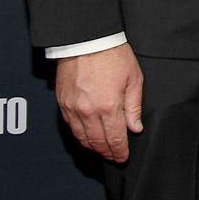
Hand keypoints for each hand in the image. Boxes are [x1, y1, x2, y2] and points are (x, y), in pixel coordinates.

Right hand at [56, 43, 143, 162]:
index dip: (120, 151)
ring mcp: (73, 109)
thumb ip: (134, 107)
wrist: (88, 42)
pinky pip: (70, 127)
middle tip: (114, 157)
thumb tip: (136, 127)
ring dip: (93, 147)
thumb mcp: (134, 79)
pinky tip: (87, 137)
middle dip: (107, 152)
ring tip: (103, 150)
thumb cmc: (113, 56)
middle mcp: (88, 112)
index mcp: (109, 107)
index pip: (115, 138)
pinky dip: (80, 136)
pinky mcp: (62, 104)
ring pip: (82, 137)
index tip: (123, 157)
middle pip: (97, 142)